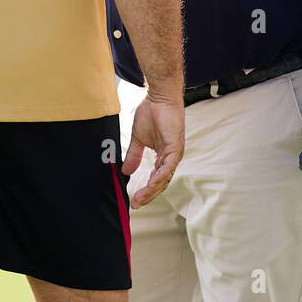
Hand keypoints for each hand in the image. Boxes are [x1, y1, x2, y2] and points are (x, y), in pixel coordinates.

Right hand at [122, 87, 184, 208]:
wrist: (158, 97)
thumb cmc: (151, 113)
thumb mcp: (138, 139)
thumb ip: (134, 156)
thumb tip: (125, 171)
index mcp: (163, 157)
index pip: (156, 180)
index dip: (146, 191)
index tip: (134, 200)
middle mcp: (170, 158)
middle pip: (161, 183)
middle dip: (148, 195)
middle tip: (136, 204)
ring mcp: (174, 153)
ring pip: (165, 178)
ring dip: (152, 189)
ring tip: (140, 198)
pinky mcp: (176, 147)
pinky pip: (168, 166)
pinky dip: (160, 176)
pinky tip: (151, 184)